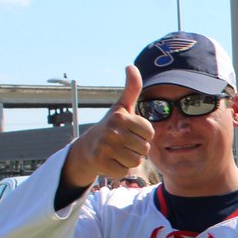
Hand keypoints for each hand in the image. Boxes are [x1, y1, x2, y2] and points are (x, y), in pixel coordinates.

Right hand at [62, 66, 153, 189]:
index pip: (150, 133)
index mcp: (121, 117)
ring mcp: (105, 148)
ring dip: (129, 159)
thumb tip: (131, 66)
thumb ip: (131, 89)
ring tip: (118, 152)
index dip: (143, 135)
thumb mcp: (122, 107)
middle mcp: (112, 131)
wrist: (87, 147)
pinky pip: (124, 171)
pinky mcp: (100, 163)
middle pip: (145, 148)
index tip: (130, 131)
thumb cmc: (111, 126)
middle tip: (123, 143)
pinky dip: (120, 169)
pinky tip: (111, 161)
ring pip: (136, 161)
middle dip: (137, 148)